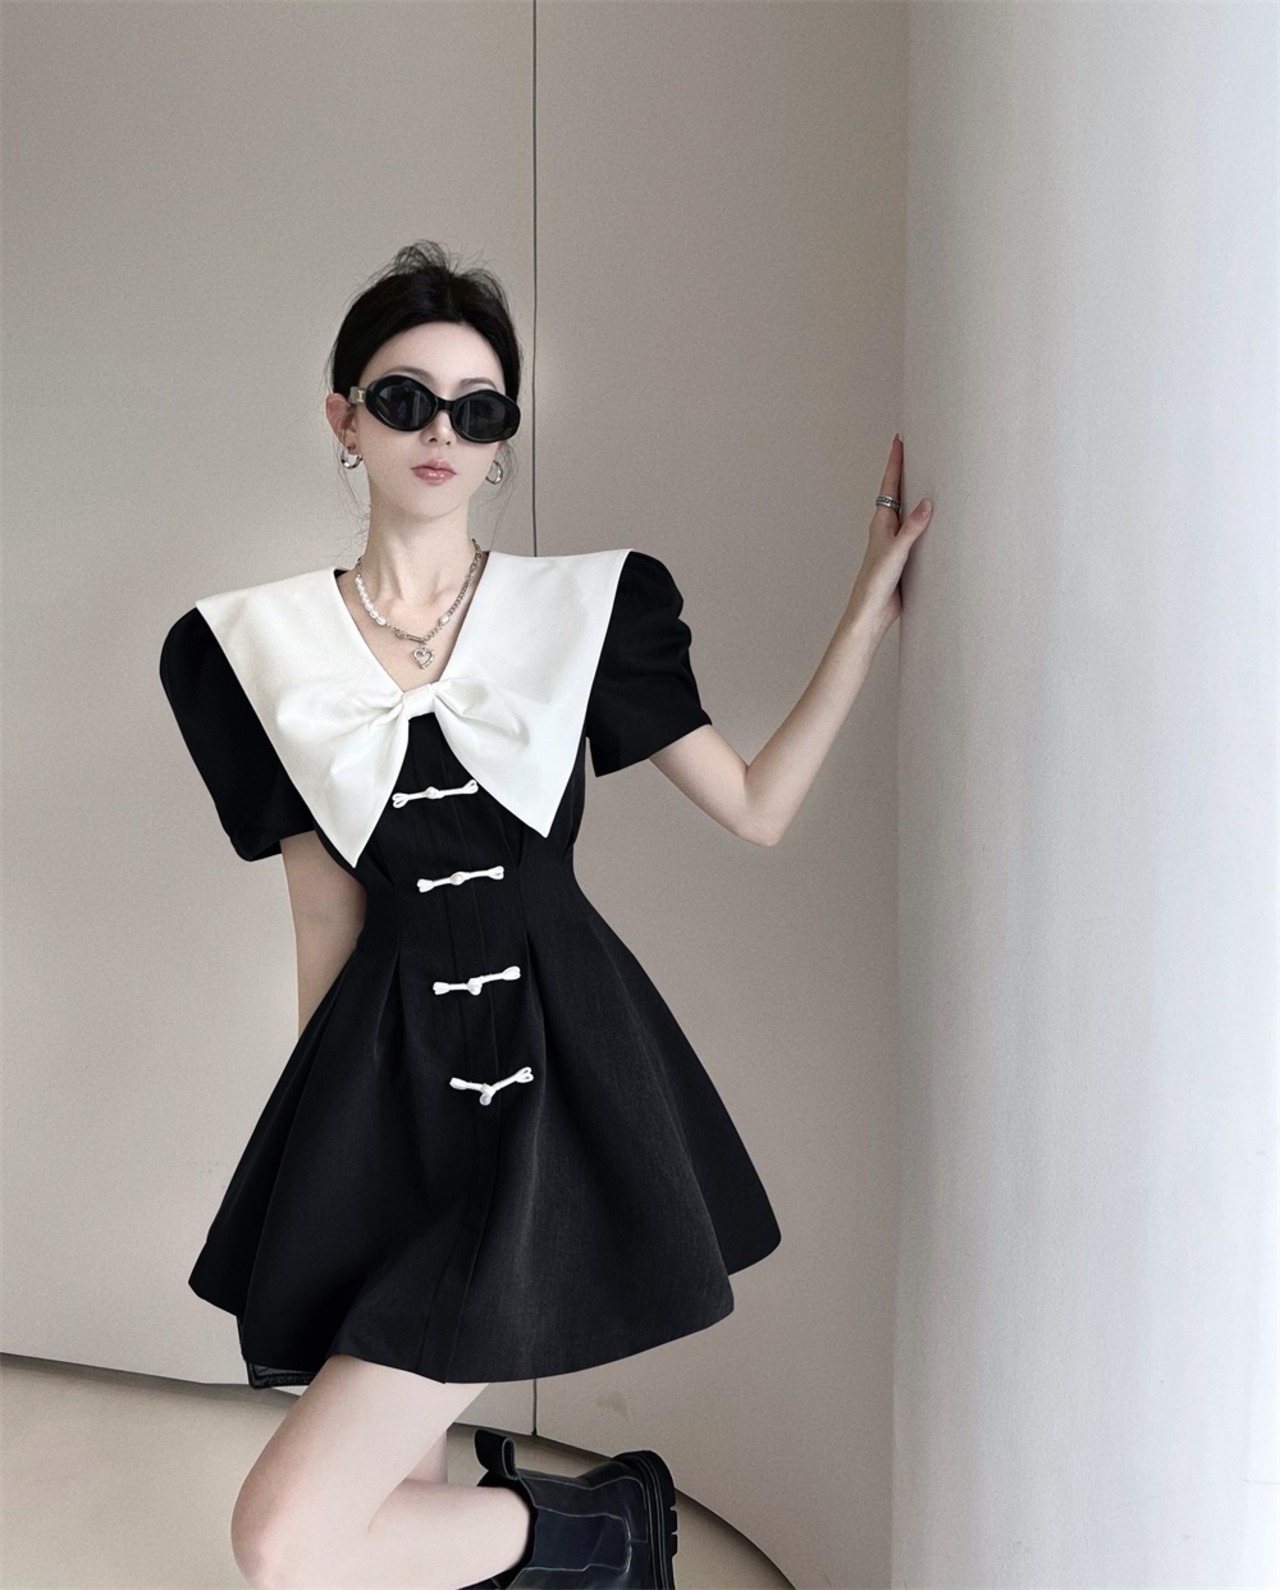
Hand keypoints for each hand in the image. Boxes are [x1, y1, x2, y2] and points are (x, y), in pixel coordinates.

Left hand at [845, 435, 932, 635]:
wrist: (872, 612)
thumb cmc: (875, 583)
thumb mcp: (896, 552)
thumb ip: (912, 528)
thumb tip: (927, 503)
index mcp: (881, 523)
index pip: (889, 486)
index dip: (895, 463)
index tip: (899, 440)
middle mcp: (887, 529)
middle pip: (898, 494)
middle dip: (905, 472)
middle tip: (914, 450)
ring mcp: (896, 542)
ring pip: (908, 512)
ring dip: (916, 495)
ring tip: (928, 476)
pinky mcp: (905, 557)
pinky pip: (918, 531)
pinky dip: (926, 521)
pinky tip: (937, 520)